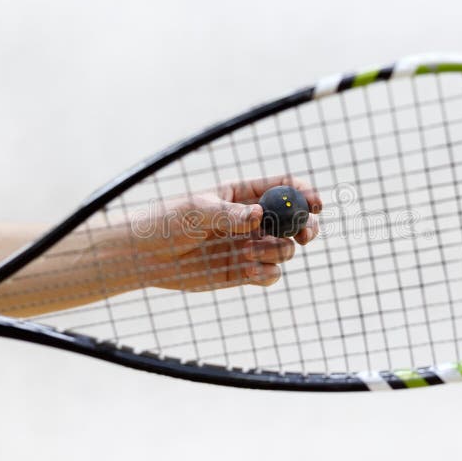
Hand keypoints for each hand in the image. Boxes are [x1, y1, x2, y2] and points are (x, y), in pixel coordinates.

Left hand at [127, 175, 321, 290]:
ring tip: (248, 253)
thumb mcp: (196, 211)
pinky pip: (271, 274)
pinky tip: (249, 270)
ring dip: (276, 251)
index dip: (304, 193)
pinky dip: (268, 273)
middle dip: (306, 226)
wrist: (146, 256)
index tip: (315, 204)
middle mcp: (252, 219)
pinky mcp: (244, 271)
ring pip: (285, 248)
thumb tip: (259, 214)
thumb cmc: (166, 222)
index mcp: (243, 194)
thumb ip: (229, 214)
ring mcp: (250, 245)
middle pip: (295, 220)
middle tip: (306, 235)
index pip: (284, 186)